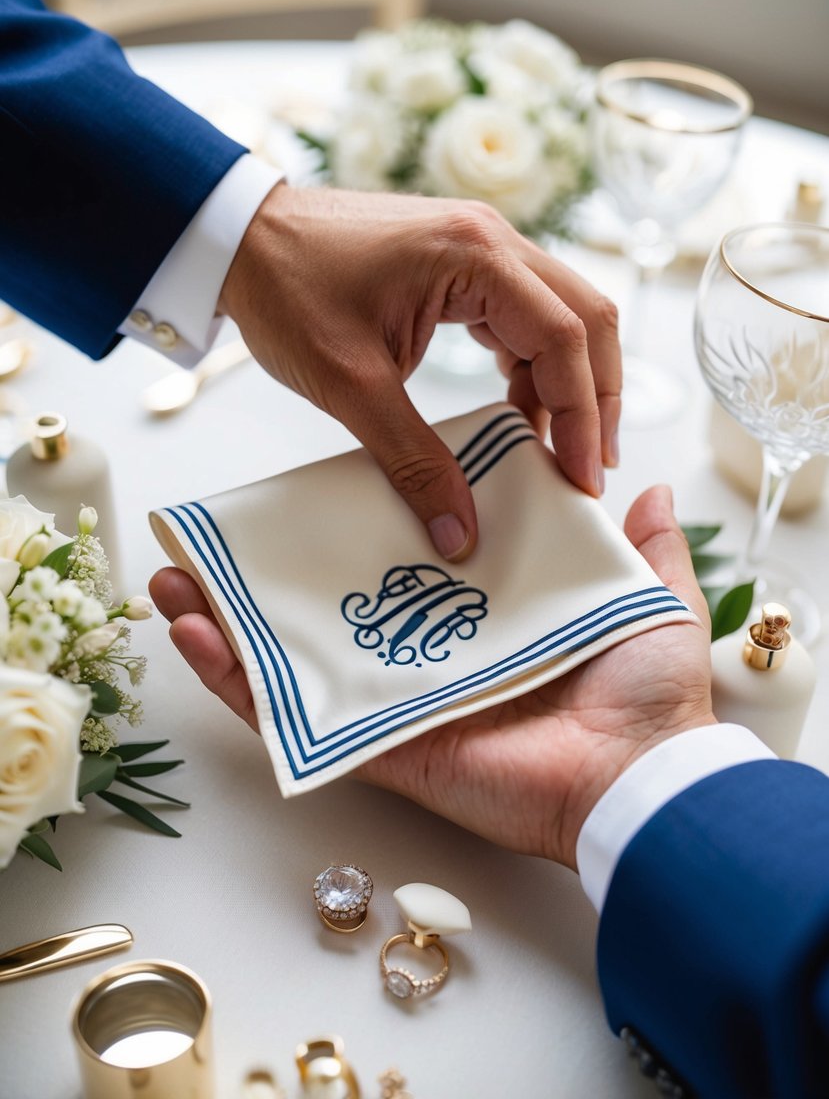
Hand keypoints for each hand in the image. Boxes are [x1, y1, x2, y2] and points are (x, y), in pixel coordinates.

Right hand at [150, 485, 714, 869]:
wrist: (639, 777)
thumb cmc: (645, 691)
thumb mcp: (650, 596)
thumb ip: (640, 545)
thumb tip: (649, 487)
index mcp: (481, 621)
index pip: (398, 571)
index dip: (347, 536)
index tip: (308, 498)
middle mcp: (429, 660)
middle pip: (328, 614)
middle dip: (263, 581)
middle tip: (210, 545)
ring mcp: (395, 704)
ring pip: (292, 663)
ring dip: (226, 627)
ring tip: (170, 585)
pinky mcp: (377, 745)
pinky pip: (294, 719)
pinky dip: (237, 685)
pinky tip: (193, 638)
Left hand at [219, 184, 619, 559]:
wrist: (240, 239)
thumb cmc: (286, 292)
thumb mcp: (351, 386)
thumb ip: (413, 460)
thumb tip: (458, 533)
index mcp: (476, 256)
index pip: (565, 339)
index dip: (582, 415)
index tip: (580, 480)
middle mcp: (494, 239)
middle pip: (585, 319)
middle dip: (596, 398)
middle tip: (588, 470)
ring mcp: (481, 245)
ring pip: (562, 315)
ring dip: (569, 382)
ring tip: (558, 451)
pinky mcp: (463, 262)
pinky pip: (523, 314)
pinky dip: (531, 366)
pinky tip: (516, 414)